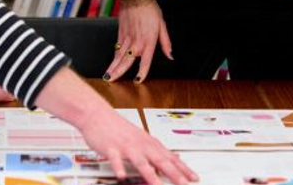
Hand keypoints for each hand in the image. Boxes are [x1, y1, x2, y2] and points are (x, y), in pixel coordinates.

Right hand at [72, 107, 197, 184]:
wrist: (98, 115)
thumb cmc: (119, 128)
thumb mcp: (141, 139)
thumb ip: (156, 152)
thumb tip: (174, 159)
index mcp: (149, 143)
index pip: (170, 158)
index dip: (183, 169)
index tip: (194, 178)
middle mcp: (140, 145)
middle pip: (160, 160)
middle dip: (174, 174)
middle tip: (184, 184)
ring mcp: (126, 146)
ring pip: (140, 162)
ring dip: (150, 175)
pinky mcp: (110, 148)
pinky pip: (115, 159)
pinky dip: (119, 167)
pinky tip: (122, 176)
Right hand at [105, 0, 170, 81]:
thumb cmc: (150, 10)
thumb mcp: (162, 26)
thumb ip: (166, 43)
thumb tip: (170, 55)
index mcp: (148, 41)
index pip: (145, 61)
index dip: (141, 72)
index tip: (137, 80)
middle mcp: (136, 42)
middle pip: (125, 61)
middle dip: (117, 72)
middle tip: (110, 81)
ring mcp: (126, 38)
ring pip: (118, 56)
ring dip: (112, 67)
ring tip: (106, 76)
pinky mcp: (120, 32)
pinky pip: (116, 47)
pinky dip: (114, 56)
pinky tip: (112, 62)